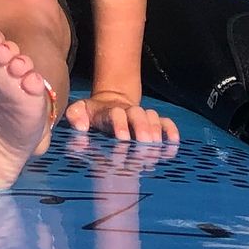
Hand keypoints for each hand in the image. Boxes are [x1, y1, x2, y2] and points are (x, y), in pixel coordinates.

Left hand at [64, 92, 179, 144]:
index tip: (122, 138)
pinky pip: (166, 122)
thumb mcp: (79, 110)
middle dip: (142, 128)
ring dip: (156, 131)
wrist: (111, 101)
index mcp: (109, 111)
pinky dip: (171, 130)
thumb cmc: (94, 113)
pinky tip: (173, 142)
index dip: (120, 124)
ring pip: (153, 117)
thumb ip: (75, 115)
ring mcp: (142, 115)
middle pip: (138, 115)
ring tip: (156, 147)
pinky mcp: (153, 120)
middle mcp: (128, 111)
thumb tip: (82, 127)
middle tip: (144, 144)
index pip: (116, 114)